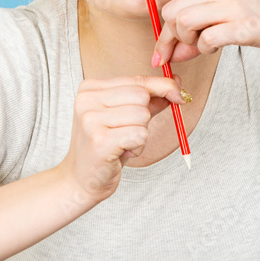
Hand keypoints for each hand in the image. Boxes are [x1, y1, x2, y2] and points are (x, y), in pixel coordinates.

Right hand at [57, 75, 187, 204]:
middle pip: (142, 96)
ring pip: (142, 115)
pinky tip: (121, 153)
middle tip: (127, 134)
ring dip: (141, 135)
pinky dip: (138, 147)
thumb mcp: (125, 118)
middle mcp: (87, 100)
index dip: (162, 86)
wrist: (80, 180)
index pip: (137, 80)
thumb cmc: (104, 147)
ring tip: (122, 145)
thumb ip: (148, 100)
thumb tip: (176, 83)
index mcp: (90, 88)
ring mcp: (91, 119)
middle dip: (145, 117)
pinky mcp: (99, 140)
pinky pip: (140, 134)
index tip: (179, 94)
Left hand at [152, 0, 259, 65]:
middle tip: (188, 48)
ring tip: (205, 44)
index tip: (162, 54)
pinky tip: (218, 46)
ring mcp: (230, 5)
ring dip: (188, 42)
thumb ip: (196, 27)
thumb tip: (170, 53)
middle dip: (172, 37)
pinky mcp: (243, 25)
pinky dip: (205, 48)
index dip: (163, 34)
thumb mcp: (224, 10)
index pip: (171, 6)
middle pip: (171, 13)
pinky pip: (207, 38)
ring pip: (183, 22)